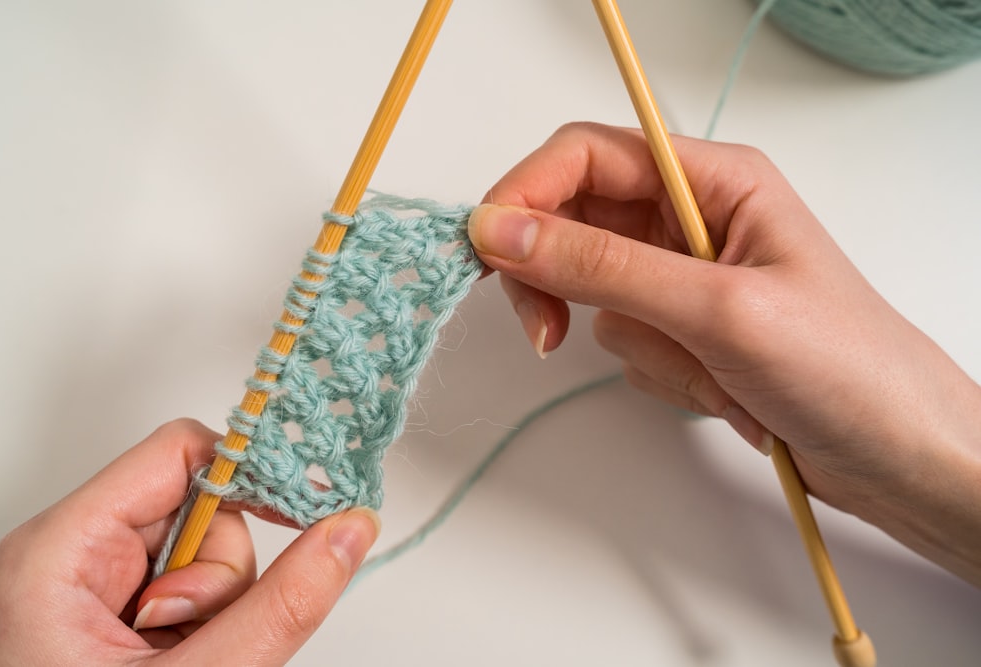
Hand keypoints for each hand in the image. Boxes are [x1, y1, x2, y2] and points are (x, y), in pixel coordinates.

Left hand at [0, 419, 378, 664]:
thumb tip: (349, 531)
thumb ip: (278, 606)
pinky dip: (210, 623)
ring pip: (206, 550)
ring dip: (219, 607)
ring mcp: (97, 583)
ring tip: (184, 658)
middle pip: (200, 504)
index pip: (179, 451)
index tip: (307, 513)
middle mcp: (75, 552)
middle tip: (201, 634)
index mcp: (62, 548)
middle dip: (225, 573)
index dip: (249, 473)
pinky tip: (184, 658)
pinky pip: (194, 587)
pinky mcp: (118, 612)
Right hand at [468, 122, 980, 584]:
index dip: (526, 192)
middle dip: (559, 278)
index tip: (486, 249)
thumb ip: (602, 267)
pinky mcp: (682, 329)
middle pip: (574, 220)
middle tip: (548, 328)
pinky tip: (717, 389)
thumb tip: (501, 230)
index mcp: (714, 180)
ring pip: (593, 291)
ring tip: (706, 368)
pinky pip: (619, 339)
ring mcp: (685, 278)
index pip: (587, 156)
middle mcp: (694, 219)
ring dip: (632, 340)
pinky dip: (655, 370)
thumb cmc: (847, 369)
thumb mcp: (718, 309)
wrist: (897, 457)